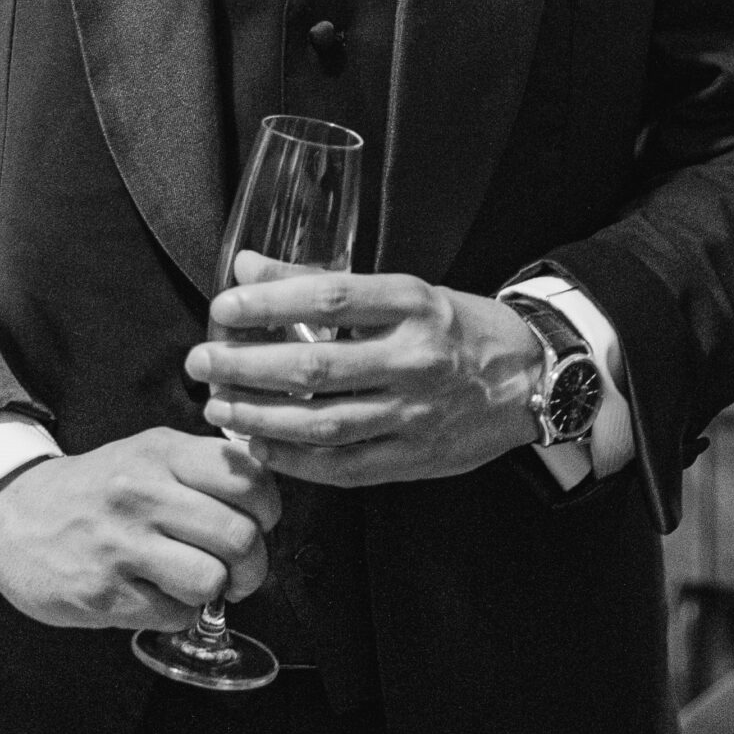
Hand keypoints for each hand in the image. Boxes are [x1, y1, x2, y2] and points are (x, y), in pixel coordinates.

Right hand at [0, 430, 278, 632]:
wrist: (10, 515)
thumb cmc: (97, 488)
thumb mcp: (147, 453)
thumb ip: (203, 469)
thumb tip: (265, 503)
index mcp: (163, 452)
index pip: (250, 481)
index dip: (269, 511)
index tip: (258, 523)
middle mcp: (143, 493)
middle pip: (240, 537)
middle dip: (253, 565)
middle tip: (240, 571)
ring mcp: (121, 545)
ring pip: (211, 581)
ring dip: (214, 593)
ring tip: (196, 584)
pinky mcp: (103, 593)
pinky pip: (173, 615)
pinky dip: (177, 613)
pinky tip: (158, 595)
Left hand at [188, 253, 543, 486]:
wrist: (532, 378)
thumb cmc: (457, 327)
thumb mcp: (404, 290)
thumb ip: (322, 281)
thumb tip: (247, 266)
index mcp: (414, 303)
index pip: (331, 295)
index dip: (271, 302)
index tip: (223, 307)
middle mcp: (416, 358)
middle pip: (317, 366)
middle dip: (247, 366)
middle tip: (201, 363)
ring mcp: (416, 414)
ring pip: (323, 424)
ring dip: (260, 418)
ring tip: (217, 407)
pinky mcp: (414, 459)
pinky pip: (342, 467)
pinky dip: (293, 460)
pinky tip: (257, 445)